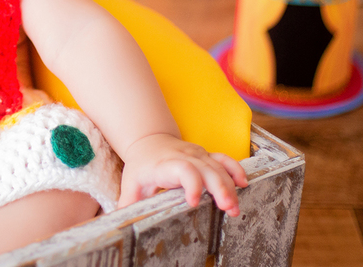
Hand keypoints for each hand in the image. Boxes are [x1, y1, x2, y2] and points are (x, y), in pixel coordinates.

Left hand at [116, 133, 248, 215]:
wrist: (148, 140)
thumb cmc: (140, 166)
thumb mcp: (130, 183)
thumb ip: (127, 205)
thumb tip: (119, 224)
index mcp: (164, 164)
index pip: (181, 169)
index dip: (191, 183)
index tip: (194, 201)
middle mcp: (184, 156)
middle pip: (206, 169)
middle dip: (219, 189)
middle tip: (227, 208)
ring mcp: (197, 154)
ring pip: (218, 166)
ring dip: (229, 186)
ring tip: (234, 207)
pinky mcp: (206, 155)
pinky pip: (224, 159)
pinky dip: (235, 169)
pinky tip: (243, 183)